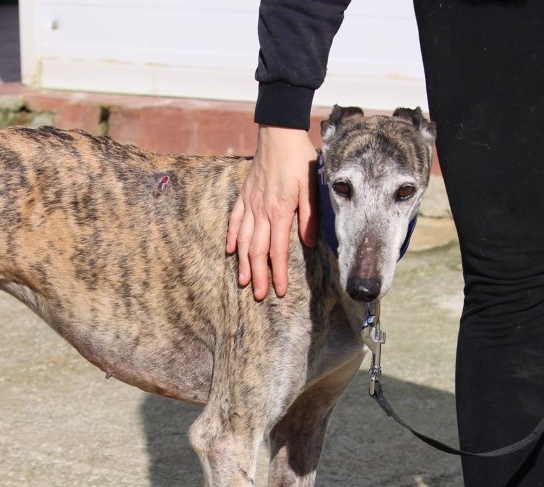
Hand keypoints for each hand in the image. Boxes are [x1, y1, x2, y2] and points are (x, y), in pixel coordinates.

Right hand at [226, 126, 318, 299]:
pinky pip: (235, 220)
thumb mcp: (311, 186)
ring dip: (243, 263)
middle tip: (259, 295)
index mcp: (279, 211)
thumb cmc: (298, 159)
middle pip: (257, 250)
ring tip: (244, 281)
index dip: (278, 272)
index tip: (279, 290)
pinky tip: (231, 251)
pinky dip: (232, 237)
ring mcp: (250, 204)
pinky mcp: (244, 195)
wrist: (278, 134)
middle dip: (258, 275)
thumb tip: (308, 243)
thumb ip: (309, 216)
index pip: (278, 250)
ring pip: (244, 240)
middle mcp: (261, 211)